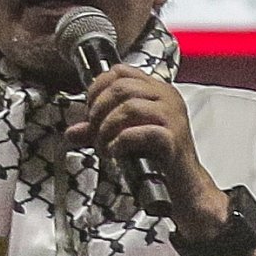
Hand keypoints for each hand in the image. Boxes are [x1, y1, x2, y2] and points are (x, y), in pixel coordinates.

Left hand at [67, 68, 221, 236]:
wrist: (183, 184)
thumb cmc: (157, 157)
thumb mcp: (124, 136)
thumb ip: (99, 130)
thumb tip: (72, 133)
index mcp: (156, 90)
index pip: (121, 71)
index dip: (98, 88)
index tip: (90, 111)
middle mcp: (166, 97)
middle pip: (121, 87)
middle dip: (99, 110)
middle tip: (94, 132)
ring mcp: (172, 116)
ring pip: (130, 107)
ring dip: (107, 128)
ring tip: (104, 146)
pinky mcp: (173, 138)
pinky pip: (142, 132)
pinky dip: (121, 142)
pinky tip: (116, 152)